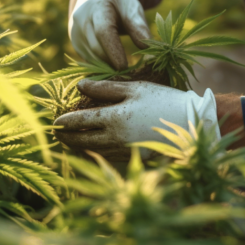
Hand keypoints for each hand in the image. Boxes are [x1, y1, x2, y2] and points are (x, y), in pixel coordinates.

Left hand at [54, 80, 220, 160]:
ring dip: (78, 147)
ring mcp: (125, 151)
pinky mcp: (134, 159)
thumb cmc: (163, 100)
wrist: (190, 123)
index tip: (54, 121)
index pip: (80, 121)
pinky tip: (93, 148)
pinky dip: (95, 152)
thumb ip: (105, 88)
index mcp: (114, 118)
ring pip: (93, 151)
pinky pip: (108, 157)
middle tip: (56, 134)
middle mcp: (116, 138)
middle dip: (66, 138)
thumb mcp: (134, 88)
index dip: (64, 122)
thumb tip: (80, 85)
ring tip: (69, 141)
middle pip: (82, 141)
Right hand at [68, 0, 150, 70]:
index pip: (103, 32)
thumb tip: (147, 49)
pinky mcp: (76, 44)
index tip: (125, 66)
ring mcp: (75, 33)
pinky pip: (89, 60)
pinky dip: (102, 65)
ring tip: (125, 72)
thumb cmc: (119, 2)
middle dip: (112, 62)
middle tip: (131, 74)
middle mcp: (81, 20)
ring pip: (92, 57)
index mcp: (97, 7)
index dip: (114, 50)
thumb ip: (139, 27)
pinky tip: (115, 67)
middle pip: (96, 48)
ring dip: (108, 66)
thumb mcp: (132, 8)